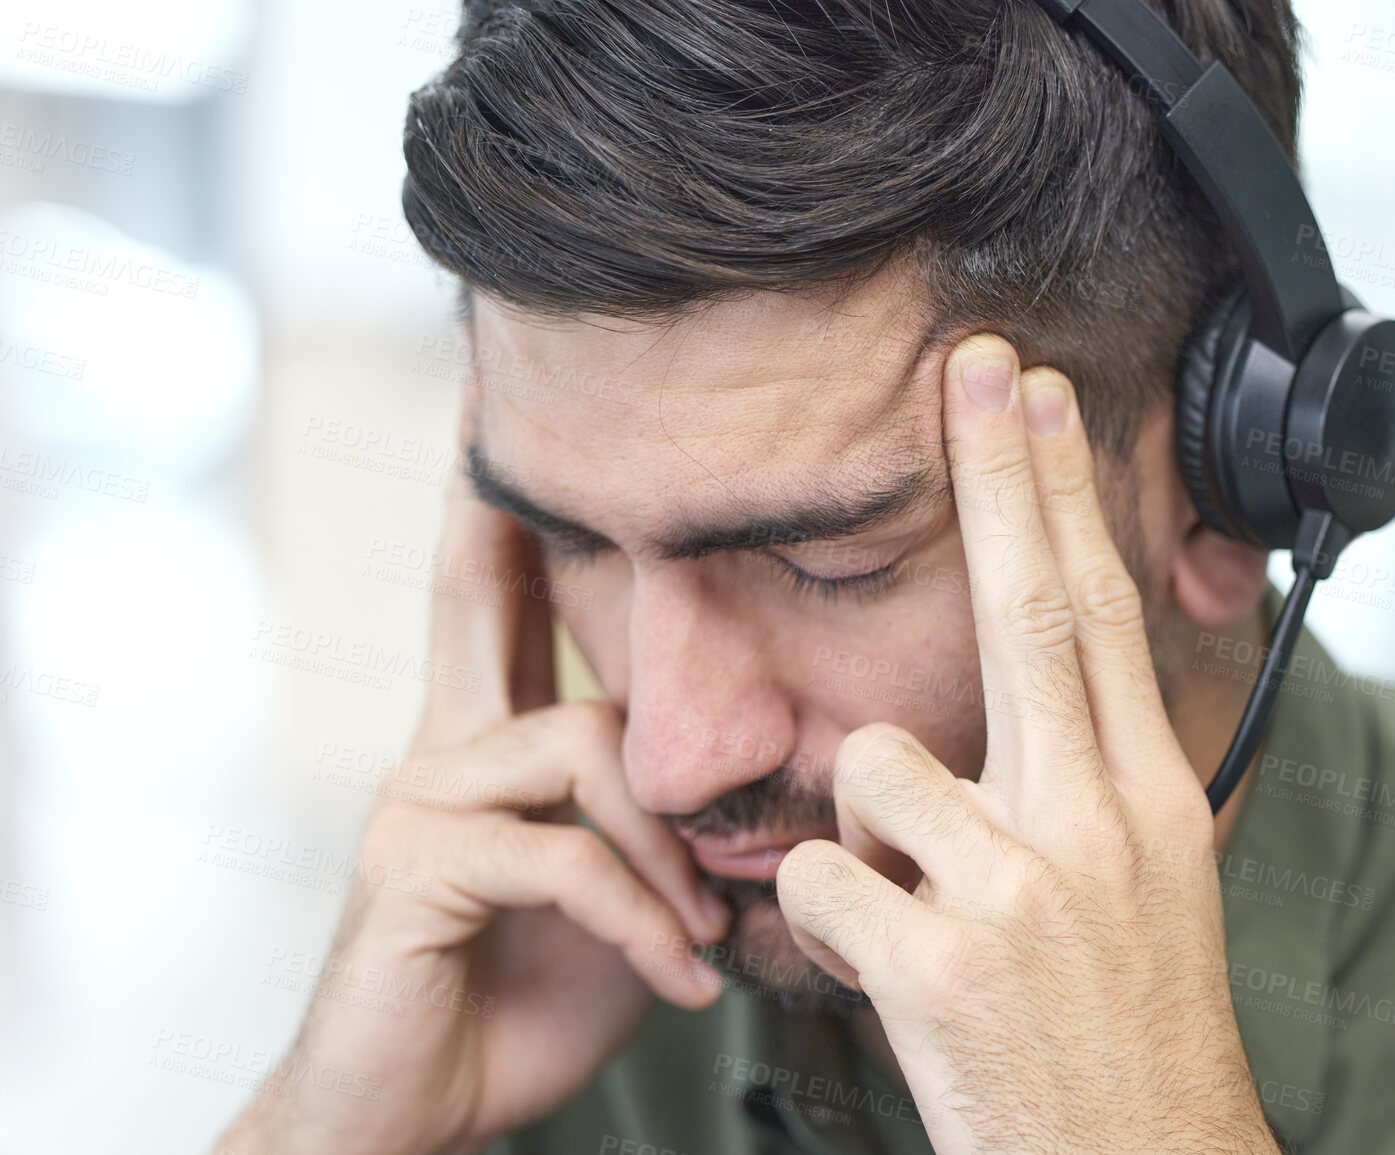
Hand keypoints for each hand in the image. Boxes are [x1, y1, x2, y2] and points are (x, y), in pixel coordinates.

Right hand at [215, 477, 729, 1154]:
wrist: (412, 1121)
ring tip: (705, 927)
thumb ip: (659, 845)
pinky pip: (564, 856)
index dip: (504, 521)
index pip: (495, 608)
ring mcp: (418, 805)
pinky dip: (641, 919)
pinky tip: (677, 978)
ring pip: (581, 749)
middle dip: (514, 521)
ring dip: (668, 843)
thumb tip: (747, 811)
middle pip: (487, 605)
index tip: (515, 436)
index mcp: (486, 754)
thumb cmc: (515, 1012)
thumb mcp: (618, 915)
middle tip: (525, 439)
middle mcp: (441, 756)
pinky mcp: (414, 872)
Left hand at [774, 336, 1278, 1153]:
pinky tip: (881, 963)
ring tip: (923, 906)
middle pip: (1032, 616)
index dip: (1062, 497)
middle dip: (998, 477)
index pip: (1099, 615)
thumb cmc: (1129, 1029)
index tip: (1034, 400)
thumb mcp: (1149, 886)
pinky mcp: (938, 964)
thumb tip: (1039, 692)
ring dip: (871, 826)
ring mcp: (1018, 891)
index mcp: (1148, 801)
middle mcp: (1096, 826)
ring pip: (877, 764)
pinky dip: (823, 910)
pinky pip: (817, 874)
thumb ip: (1090, 780)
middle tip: (972, 369)